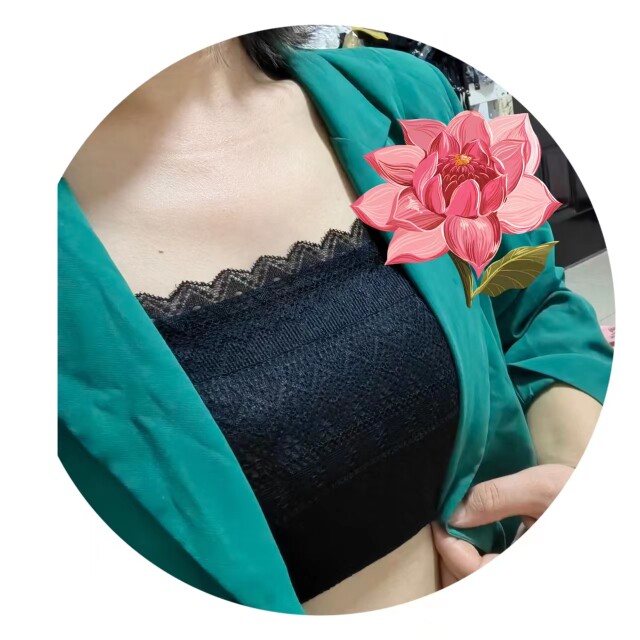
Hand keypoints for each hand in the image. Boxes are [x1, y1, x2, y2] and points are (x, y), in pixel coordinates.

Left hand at [433, 464, 572, 587]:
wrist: (611, 508)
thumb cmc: (584, 495)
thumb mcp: (544, 487)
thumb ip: (497, 496)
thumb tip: (454, 511)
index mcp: (531, 569)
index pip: (470, 571)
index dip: (448, 545)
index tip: (439, 518)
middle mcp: (525, 581)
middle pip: (469, 584)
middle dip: (450, 556)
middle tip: (444, 525)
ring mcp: (524, 581)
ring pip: (478, 583)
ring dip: (463, 562)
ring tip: (458, 533)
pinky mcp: (524, 572)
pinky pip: (492, 575)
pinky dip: (478, 563)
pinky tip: (479, 540)